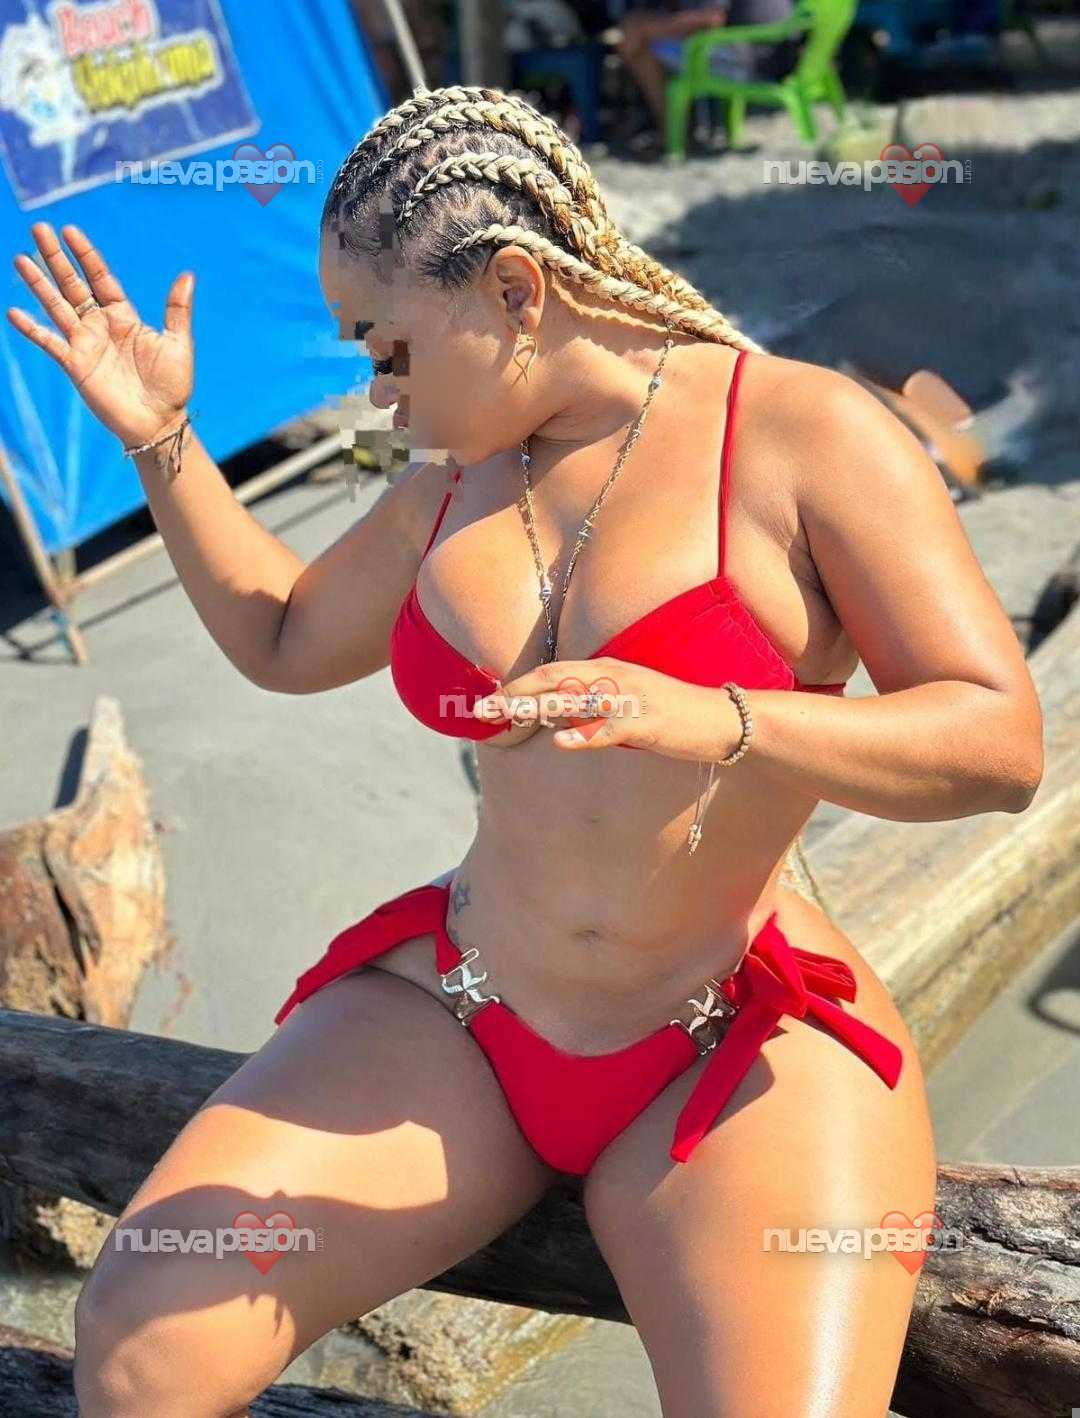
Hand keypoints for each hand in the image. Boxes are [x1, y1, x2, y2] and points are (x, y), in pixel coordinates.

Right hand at [7, 222, 193, 448]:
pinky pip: (49, 343)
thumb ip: (177, 310)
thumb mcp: (178, 343)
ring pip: (57, 307)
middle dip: (56, 258)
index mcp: (124, 317)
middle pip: (73, 285)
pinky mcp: (75, 365)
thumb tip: (187, 275)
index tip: (70, 231)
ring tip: (21, 259)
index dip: (86, 255)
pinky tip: (15, 312)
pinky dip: (32, 329)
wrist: (160, 423)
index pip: (100, 278)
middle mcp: (100, 326)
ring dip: (39, 284)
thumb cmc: (172, 386)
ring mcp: (85, 344)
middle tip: (39, 229)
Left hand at [472, 657, 744, 761]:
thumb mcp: (626, 703)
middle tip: (481, 711)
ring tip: (505, 719)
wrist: (723, 717)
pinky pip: (609, 728)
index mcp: (607, 669)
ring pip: (574, 700)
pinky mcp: (646, 723)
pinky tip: (559, 741)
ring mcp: (629, 699)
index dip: (517, 686)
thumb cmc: (672, 713)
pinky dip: (583, 734)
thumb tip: (555, 715)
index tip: (487, 702)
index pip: (552, 672)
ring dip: (536, 709)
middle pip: (553, 680)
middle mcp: (614, 677)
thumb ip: (591, 705)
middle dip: (514, 695)